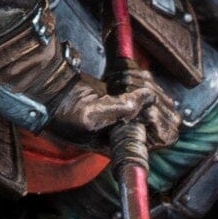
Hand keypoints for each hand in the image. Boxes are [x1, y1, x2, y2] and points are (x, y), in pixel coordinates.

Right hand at [47, 70, 181, 148]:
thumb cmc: (63, 110)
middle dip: (155, 99)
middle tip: (134, 90)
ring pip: (159, 98)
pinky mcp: (126, 93)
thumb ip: (120, 109)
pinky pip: (148, 85)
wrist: (50, 91)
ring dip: (147, 85)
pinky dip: (141, 77)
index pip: (163, 137)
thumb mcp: (90, 115)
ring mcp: (130, 110)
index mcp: (124, 142)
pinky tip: (126, 76)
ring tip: (125, 81)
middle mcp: (130, 129)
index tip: (146, 107)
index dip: (160, 120)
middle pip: (167, 117)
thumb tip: (146, 98)